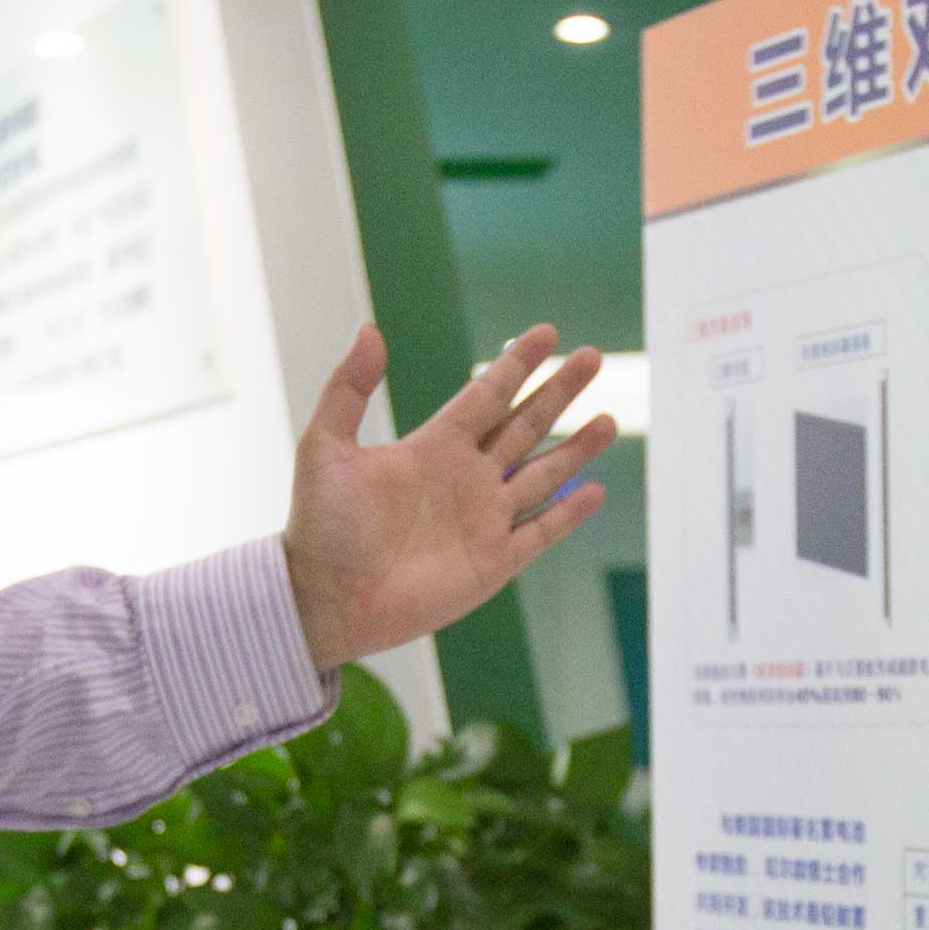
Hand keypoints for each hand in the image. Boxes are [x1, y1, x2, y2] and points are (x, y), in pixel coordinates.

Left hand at [282, 322, 615, 673]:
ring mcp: (482, 520)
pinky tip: (594, 490)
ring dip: (575, 448)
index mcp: (432, 446)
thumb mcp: (325, 446)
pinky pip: (540, 531)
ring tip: (608, 420)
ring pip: (541, 474)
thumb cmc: (320, 525)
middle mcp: (464, 477)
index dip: (516, 364)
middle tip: (592, 357)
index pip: (486, 395)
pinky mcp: (492, 562)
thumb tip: (369, 330)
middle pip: (524, 425)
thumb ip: (348, 388)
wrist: (326, 599)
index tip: (547, 333)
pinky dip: (568, 513)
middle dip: (559, 392)